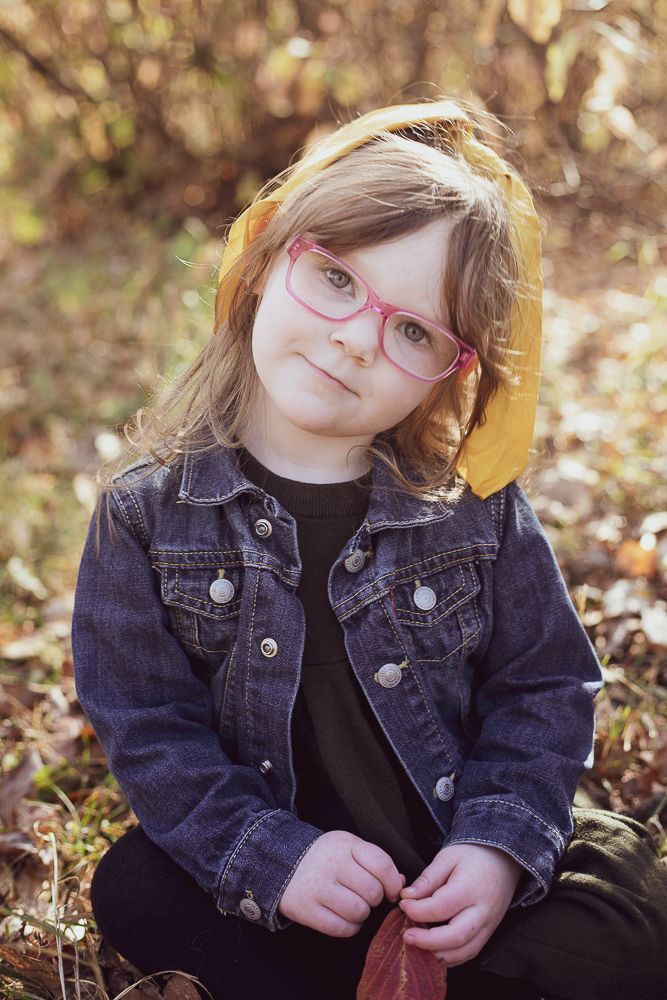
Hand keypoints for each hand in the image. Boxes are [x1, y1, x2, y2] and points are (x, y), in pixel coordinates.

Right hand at [278, 830, 404, 936]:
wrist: (281, 862)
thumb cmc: (324, 856)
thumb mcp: (348, 847)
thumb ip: (375, 862)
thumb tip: (400, 883)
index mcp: (345, 844)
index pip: (382, 865)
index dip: (394, 883)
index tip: (392, 891)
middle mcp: (332, 863)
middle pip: (373, 892)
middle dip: (374, 899)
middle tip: (362, 895)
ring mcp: (317, 887)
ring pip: (359, 912)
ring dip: (361, 915)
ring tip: (351, 906)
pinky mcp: (306, 910)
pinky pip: (341, 929)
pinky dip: (348, 928)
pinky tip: (342, 917)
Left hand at [398, 843, 521, 965]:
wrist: (503, 860)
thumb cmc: (472, 855)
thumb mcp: (447, 858)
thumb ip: (428, 878)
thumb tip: (406, 897)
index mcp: (470, 888)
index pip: (441, 907)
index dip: (418, 911)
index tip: (402, 905)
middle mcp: (482, 912)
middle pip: (455, 937)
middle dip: (427, 942)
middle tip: (405, 937)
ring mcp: (488, 926)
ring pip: (464, 952)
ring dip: (438, 955)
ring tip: (416, 947)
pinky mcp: (488, 934)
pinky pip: (470, 953)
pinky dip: (451, 957)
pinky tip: (433, 951)